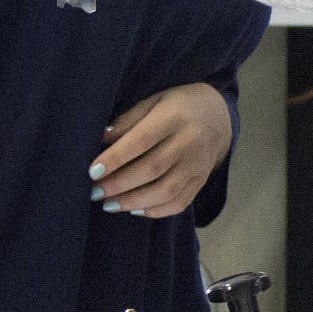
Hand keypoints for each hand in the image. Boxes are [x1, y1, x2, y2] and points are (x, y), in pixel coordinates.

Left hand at [88, 82, 232, 217]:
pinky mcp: (201, 180)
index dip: (116, 157)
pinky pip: (179, 203)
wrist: (219, 115)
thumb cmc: (178, 105)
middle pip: (152, 169)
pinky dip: (155, 211)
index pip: (142, 140)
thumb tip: (102, 141)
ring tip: (108, 204)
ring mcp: (197, 164)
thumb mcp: (154, 101)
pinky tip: (135, 209)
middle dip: (119, 184)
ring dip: (133, 201)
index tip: (93, 171)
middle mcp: (189, 141)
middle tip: (94, 192)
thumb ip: (129, 120)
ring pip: (165, 191)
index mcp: (174, 116)